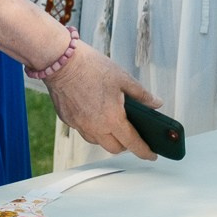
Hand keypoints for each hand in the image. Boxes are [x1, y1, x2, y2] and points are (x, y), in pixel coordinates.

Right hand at [45, 43, 159, 160]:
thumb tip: (156, 103)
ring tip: (112, 122)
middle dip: (125, 145)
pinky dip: (92, 128)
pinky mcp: (68, 120)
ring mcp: (79, 125)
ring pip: (97, 141)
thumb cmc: (91, 67)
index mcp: (112, 119)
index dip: (144, 151)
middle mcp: (95, 127)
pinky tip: (95, 113)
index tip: (151, 155)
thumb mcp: (123, 79)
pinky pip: (83, 131)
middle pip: (114, 148)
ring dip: (107, 137)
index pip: (132, 143)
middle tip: (131, 134)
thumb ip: (141, 95)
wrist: (61, 62)